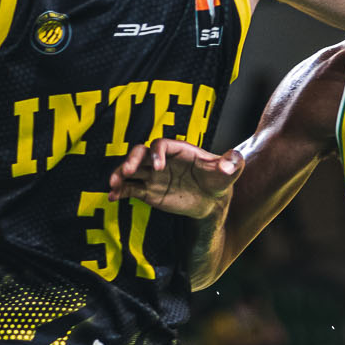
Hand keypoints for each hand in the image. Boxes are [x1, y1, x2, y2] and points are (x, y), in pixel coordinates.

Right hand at [109, 139, 242, 218]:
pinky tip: (113, 197)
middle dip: (132, 159)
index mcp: (179, 150)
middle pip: (140, 152)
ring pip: (131, 169)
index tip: (158, 167)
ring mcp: (152, 174)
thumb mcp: (229, 171)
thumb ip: (232, 164)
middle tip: (128, 170)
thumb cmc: (219, 179)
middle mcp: (162, 159)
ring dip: (120, 174)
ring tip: (113, 184)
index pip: (162, 144)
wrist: (212, 199)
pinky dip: (120, 191)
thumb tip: (231, 162)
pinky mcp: (148, 190)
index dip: (157, 153)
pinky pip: (130, 188)